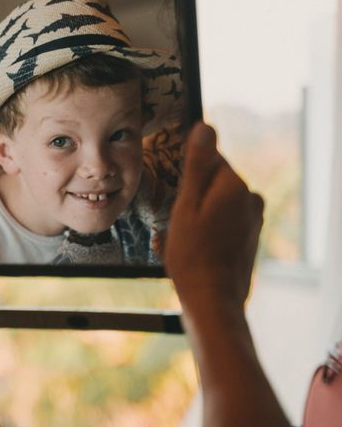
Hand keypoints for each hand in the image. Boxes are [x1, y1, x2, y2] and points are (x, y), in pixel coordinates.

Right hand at [164, 123, 263, 312]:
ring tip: (179, 239)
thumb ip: (197, 165)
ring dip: (196, 214)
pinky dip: (206, 229)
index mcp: (234, 186)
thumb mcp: (186, 206)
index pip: (208, 160)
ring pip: (215, 203)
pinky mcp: (249, 237)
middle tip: (173, 222)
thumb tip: (205, 127)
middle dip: (191, 197)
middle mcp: (249, 198)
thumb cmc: (192, 255)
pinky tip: (191, 248)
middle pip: (212, 182)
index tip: (174, 194)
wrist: (212, 300)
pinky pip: (222, 221)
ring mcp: (252, 219)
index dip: (186, 176)